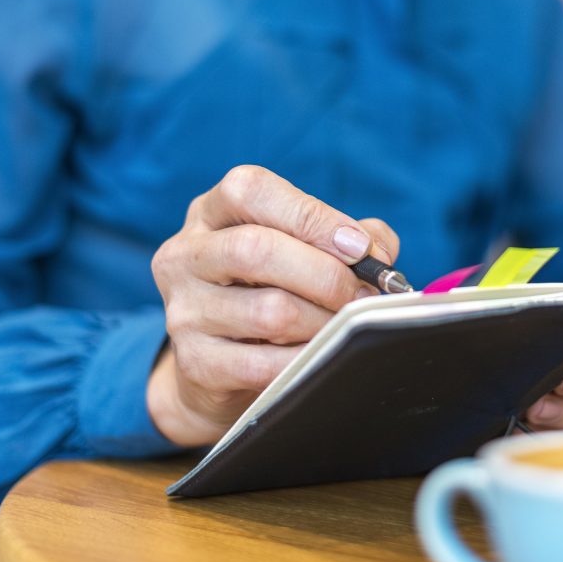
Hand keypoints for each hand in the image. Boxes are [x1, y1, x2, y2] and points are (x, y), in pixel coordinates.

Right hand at [148, 165, 399, 446]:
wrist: (217, 371)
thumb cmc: (272, 292)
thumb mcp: (302, 250)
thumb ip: (348, 239)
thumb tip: (379, 254)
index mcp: (211, 212)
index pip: (252, 191)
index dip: (312, 216)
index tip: (360, 247)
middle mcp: (185, 254)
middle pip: (257, 249)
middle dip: (327, 275)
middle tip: (365, 296)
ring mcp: (183, 310)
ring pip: (268, 312)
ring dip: (324, 323)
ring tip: (347, 329)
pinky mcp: (194, 363)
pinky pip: (263, 365)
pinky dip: (305, 361)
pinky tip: (321, 357)